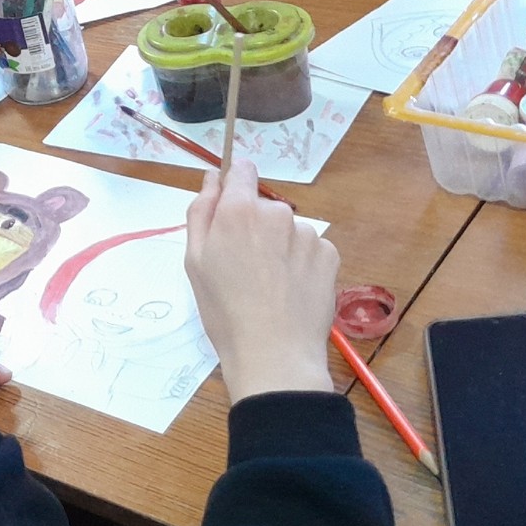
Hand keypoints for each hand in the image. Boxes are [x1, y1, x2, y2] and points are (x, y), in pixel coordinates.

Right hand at [185, 161, 337, 403]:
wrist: (274, 355)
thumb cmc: (224, 311)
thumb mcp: (195, 261)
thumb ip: (201, 211)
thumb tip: (212, 177)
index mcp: (239, 210)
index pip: (241, 170)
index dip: (234, 187)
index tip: (229, 215)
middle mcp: (277, 213)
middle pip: (264, 207)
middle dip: (254, 227)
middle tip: (245, 269)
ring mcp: (308, 234)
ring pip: (288, 231)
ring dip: (280, 247)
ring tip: (271, 287)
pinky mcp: (330, 255)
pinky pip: (311, 250)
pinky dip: (302, 265)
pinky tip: (292, 292)